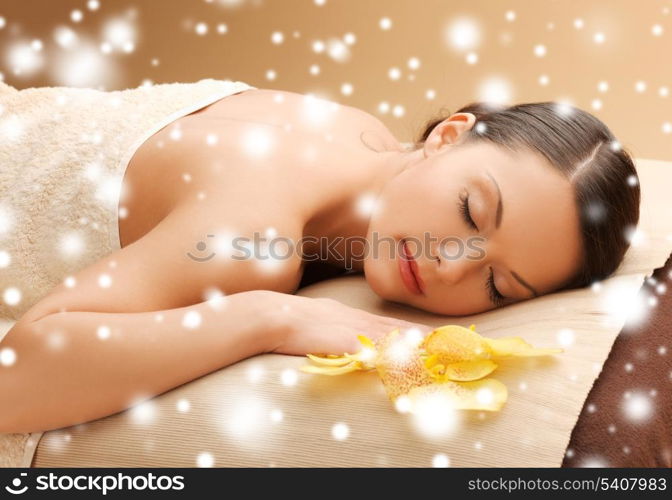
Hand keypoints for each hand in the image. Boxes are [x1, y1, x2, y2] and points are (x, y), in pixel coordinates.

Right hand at [269, 294, 430, 355]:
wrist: (272, 315)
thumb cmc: (289, 319)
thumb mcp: (318, 320)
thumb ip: (336, 332)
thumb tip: (348, 342)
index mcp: (350, 316)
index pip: (386, 323)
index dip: (409, 330)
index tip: (430, 334)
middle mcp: (355, 320)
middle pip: (395, 327)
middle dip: (421, 334)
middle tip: (447, 338)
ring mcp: (351, 329)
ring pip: (390, 335)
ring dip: (412, 341)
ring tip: (436, 345)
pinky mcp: (344, 340)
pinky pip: (373, 348)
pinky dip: (390, 351)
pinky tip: (405, 355)